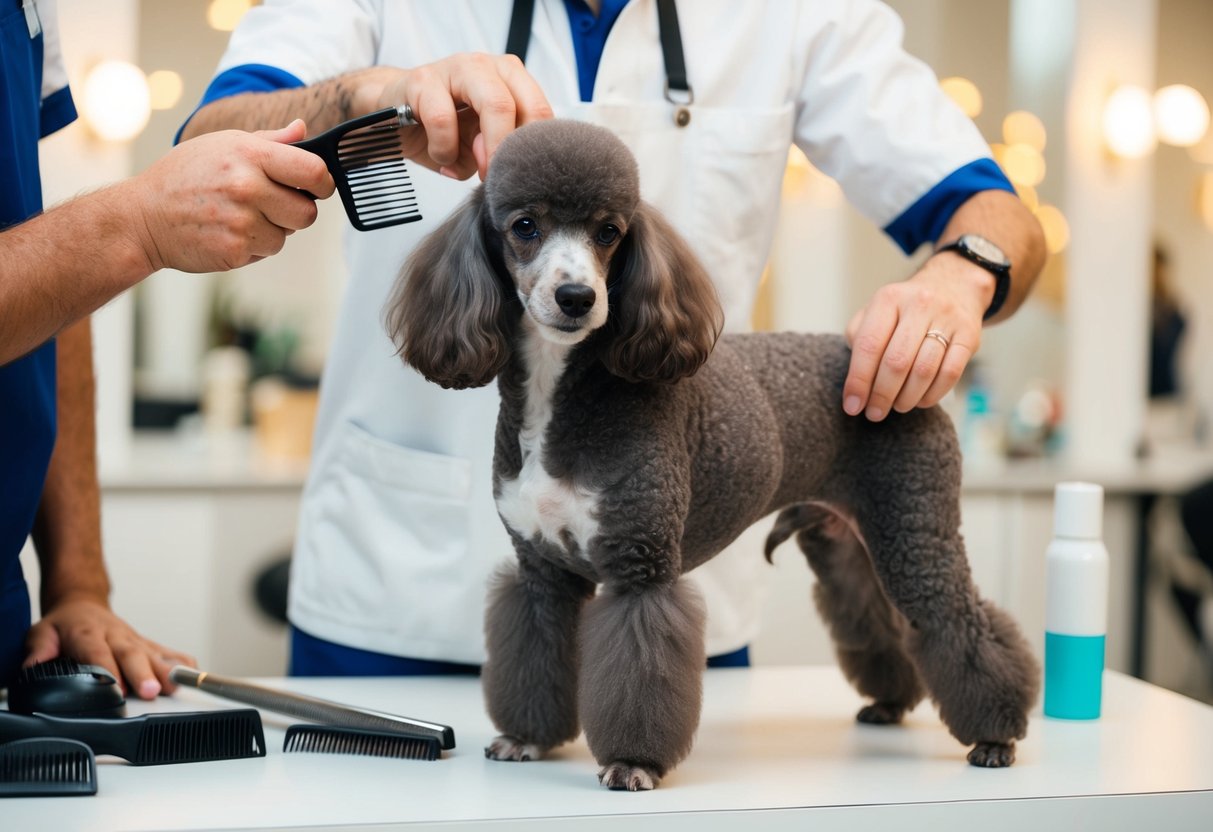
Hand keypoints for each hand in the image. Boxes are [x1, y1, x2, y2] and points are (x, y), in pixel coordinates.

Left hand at [24, 596, 196, 699]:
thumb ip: (38, 649)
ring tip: (175, 687)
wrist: (83, 604)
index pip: (99, 654)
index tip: (117, 689)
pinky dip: (182, 662)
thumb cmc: (65, 624)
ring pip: (153, 654)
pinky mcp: (147, 644)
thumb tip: (33, 667)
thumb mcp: (42, 632)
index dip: (109, 671)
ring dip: (166, 671)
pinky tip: (192, 674)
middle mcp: (116, 637)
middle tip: (151, 691)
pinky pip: (169, 652)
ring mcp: (135, 640)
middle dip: (143, 674)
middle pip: (132, 655)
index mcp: (89, 635)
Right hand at [126, 120, 334, 273]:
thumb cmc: (185, 176)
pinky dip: (254, 245)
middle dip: (295, 210)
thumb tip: (302, 129)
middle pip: (307, 212)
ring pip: (288, 234)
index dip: (322, 183)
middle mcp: (247, 186)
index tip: (317, 186)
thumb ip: (269, 140)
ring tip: (239, 215)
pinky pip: (267, 251)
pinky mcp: (235, 250)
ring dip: (272, 229)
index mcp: (249, 154)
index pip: (313, 172)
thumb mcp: (222, 144)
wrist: (143, 217)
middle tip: (269, 204)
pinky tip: (229, 231)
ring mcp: (241, 221)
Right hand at [349, 54, 553, 179]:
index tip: (519, 176)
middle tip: (497, 177)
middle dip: (512, 150)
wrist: (392, 116)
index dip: (532, 149)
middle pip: (521, 106)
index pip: (540, 110)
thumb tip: (507, 164)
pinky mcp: (423, 79)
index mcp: (510, 78)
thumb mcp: (480, 144)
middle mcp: (488, 66)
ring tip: (465, 165)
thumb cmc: (444, 128)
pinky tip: (440, 156)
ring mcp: (457, 67)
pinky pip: (444, 119)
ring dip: (484, 149)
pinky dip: (444, 149)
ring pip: (494, 104)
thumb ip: (501, 150)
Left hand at [842, 253, 994, 420]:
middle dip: (882, 395)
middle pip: (897, 361)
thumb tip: (855, 383)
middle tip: (874, 413)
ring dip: (907, 398)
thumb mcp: (876, 311)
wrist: (954, 286)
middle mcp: (918, 304)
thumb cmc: (904, 310)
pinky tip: (921, 401)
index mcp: (888, 299)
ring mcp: (947, 318)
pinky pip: (951, 373)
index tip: (852, 406)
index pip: (869, 345)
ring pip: (924, 370)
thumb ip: (859, 339)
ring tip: (897, 407)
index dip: (858, 380)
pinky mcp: (970, 335)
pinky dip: (933, 394)